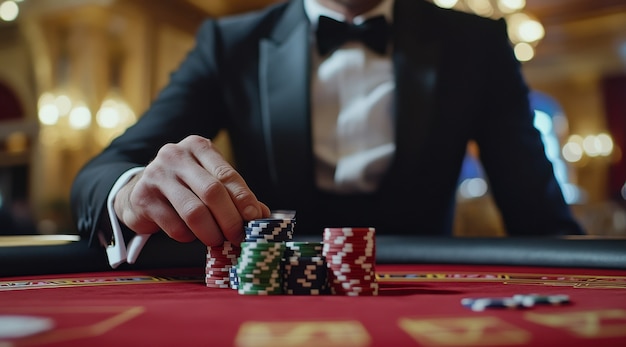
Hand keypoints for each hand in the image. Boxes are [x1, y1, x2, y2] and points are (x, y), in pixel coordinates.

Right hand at [113, 135, 270, 245]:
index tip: (255, 218)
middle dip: (230, 219)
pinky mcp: (143, 198)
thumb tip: (263, 216)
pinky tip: (191, 235)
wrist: (138, 191)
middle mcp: (175, 156)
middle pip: (212, 192)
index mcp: (198, 147)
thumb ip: (236, 196)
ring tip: (217, 240)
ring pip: (193, 211)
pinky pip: (174, 226)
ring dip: (211, 232)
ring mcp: (156, 175)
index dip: (244, 199)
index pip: (227, 175)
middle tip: (238, 236)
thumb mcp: (210, 182)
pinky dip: (188, 236)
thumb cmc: (184, 186)